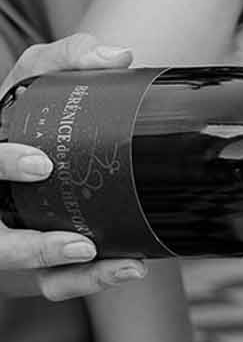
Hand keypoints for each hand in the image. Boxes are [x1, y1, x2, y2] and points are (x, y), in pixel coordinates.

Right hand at [0, 32, 146, 298]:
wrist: (30, 159)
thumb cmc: (23, 118)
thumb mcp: (33, 79)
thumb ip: (65, 59)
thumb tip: (118, 57)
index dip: (2, 165)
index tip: (41, 165)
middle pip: (0, 244)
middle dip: (34, 249)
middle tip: (82, 244)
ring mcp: (9, 237)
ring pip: (28, 271)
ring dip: (70, 277)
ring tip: (115, 266)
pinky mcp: (36, 263)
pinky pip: (56, 283)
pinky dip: (90, 281)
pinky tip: (129, 268)